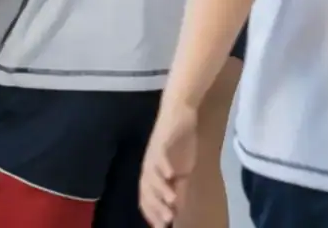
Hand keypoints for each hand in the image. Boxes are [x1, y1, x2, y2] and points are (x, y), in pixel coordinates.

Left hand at [138, 104, 199, 227]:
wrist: (179, 112)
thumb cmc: (180, 141)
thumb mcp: (181, 169)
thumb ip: (178, 187)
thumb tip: (177, 208)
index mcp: (151, 172)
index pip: (146, 197)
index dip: (151, 213)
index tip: (160, 227)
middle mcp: (149, 165)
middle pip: (147, 189)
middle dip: (156, 207)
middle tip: (166, 221)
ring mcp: (154, 153)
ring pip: (152, 175)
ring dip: (161, 190)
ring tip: (172, 202)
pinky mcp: (161, 141)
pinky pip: (160, 155)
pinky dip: (164, 166)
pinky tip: (171, 175)